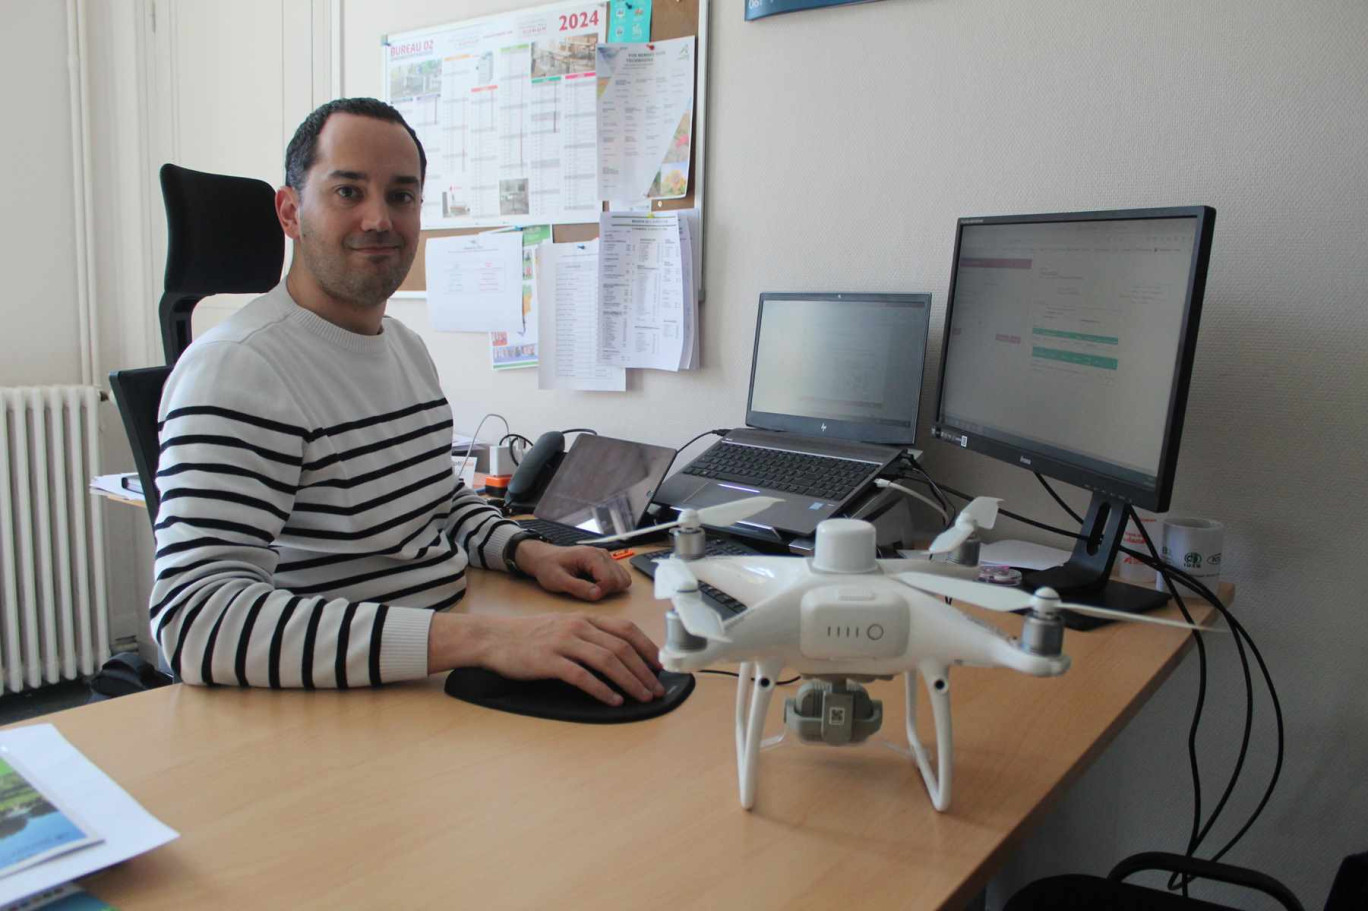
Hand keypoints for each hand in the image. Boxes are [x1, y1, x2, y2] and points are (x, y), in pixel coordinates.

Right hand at [432, 612, 663, 704]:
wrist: (495, 638)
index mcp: (585, 618)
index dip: (647, 647)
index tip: (659, 666)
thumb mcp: (565, 627)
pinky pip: (582, 676)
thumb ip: (590, 635)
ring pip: (607, 660)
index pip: (626, 629)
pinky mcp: (549, 661)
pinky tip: (613, 700)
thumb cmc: (531, 636)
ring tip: (642, 696)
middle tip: (656, 689)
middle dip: (643, 670)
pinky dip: (601, 689)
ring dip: (630, 681)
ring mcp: (564, 642)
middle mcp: (578, 627)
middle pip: (621, 647)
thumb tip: (620, 654)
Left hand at [514, 540, 631, 600]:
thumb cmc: (549, 567)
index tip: (586, 593)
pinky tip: (594, 583)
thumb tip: (597, 595)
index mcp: (591, 556)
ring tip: (591, 587)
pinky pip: (618, 577)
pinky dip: (610, 585)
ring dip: (610, 588)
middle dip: (607, 591)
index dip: (600, 592)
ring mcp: (606, 557)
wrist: (543, 558)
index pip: (610, 579)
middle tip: (588, 590)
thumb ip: (578, 588)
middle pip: (620, 580)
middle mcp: (602, 554)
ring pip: (623, 579)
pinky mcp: (606, 562)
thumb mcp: (558, 580)